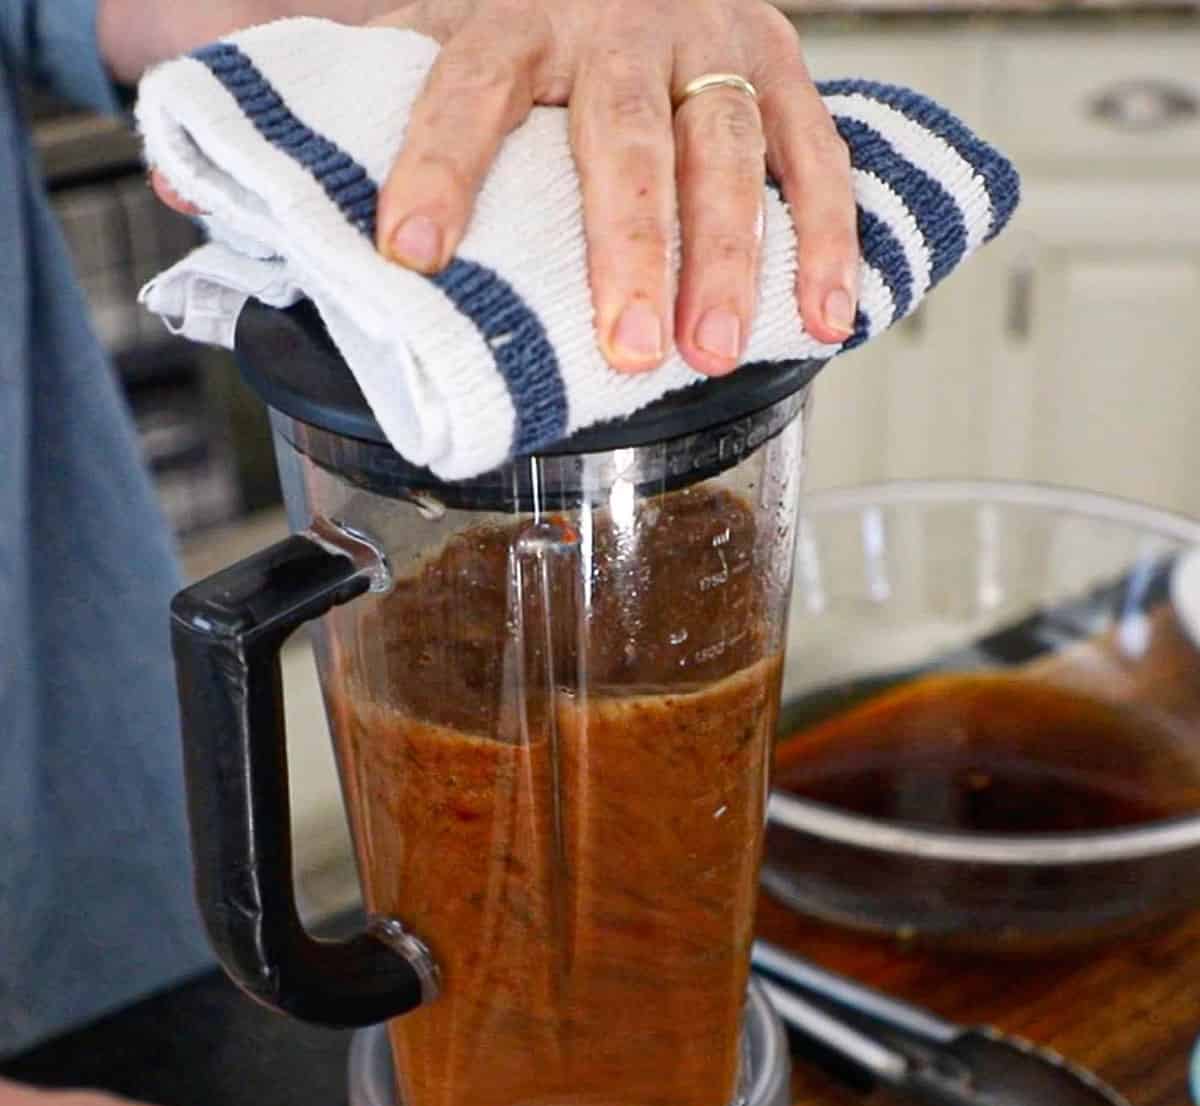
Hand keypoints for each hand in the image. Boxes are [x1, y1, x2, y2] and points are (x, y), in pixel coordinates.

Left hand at [370, 0, 858, 374]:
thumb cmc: (523, 32)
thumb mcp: (426, 42)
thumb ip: (345, 119)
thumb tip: (205, 200)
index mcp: (513, 15)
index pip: (468, 86)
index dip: (442, 164)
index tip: (414, 251)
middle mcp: (619, 18)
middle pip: (625, 136)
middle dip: (628, 246)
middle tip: (626, 344)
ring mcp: (709, 39)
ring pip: (727, 148)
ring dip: (729, 257)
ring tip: (714, 350)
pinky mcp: (778, 62)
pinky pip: (818, 150)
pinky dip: (828, 235)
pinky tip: (828, 315)